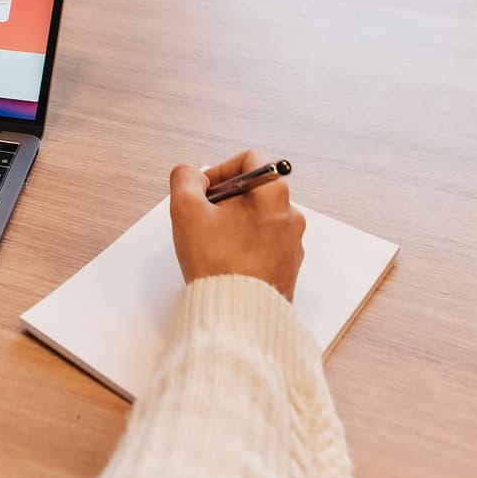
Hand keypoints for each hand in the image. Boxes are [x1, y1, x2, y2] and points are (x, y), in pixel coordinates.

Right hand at [169, 150, 304, 299]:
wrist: (237, 316)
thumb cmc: (216, 264)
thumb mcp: (186, 210)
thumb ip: (184, 179)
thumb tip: (191, 174)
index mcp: (275, 195)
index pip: (248, 160)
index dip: (220, 170)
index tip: (204, 189)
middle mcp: (291, 216)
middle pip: (252, 191)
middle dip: (224, 200)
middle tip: (202, 219)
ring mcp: (292, 244)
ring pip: (257, 218)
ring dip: (232, 223)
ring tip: (211, 244)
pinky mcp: (287, 267)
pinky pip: (263, 243)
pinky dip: (243, 244)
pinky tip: (225, 261)